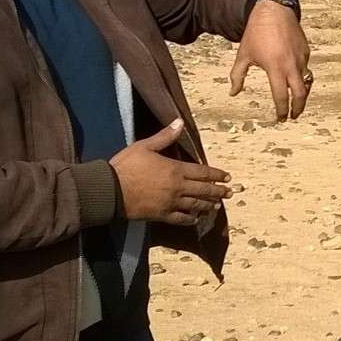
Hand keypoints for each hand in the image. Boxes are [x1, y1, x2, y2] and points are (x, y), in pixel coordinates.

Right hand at [109, 120, 231, 225]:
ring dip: (208, 205)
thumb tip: (179, 122)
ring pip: (195, 205)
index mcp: (175, 169)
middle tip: (229, 193)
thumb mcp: (144, 146)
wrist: (110, 190)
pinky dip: (191, 219)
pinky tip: (196, 219)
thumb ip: (165, 136)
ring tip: (217, 205)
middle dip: (218, 191)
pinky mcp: (161, 215)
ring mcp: (171, 203)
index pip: (202, 172)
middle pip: (203, 190)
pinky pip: (181, 219)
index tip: (227, 177)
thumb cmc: (126, 166)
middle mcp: (177, 187)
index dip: (216, 175)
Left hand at [231, 0, 311, 120]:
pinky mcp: (305, 51)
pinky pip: (306, 68)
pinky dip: (302, 76)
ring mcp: (301, 58)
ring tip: (297, 101)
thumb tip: (233, 92)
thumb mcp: (244, 55)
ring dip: (301, 93)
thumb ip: (238, 76)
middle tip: (293, 115)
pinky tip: (296, 79)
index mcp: (275, 68)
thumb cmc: (256, 33)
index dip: (281, 110)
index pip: (281, 96)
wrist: (273, 10)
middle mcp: (291, 65)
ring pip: (306, 81)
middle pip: (300, 94)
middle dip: (297, 108)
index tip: (280, 118)